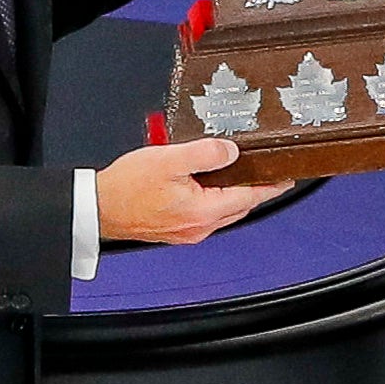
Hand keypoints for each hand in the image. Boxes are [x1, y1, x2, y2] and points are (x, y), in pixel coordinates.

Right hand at [96, 132, 282, 244]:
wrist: (98, 208)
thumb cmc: (126, 188)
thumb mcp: (169, 159)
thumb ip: (204, 153)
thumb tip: (230, 151)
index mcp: (203, 211)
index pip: (249, 197)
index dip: (270, 186)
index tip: (286, 178)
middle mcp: (199, 227)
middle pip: (238, 206)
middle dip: (253, 189)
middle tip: (264, 170)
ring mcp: (187, 231)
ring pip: (222, 211)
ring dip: (231, 193)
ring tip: (235, 172)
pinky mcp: (176, 230)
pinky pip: (205, 213)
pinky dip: (213, 199)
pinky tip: (205, 184)